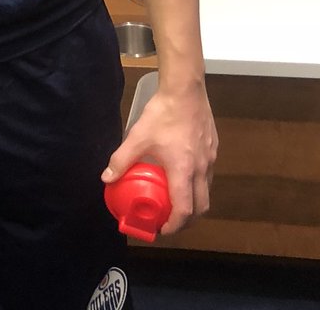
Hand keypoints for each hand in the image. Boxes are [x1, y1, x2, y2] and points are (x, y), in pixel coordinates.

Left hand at [101, 82, 217, 234]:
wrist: (186, 89)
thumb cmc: (163, 114)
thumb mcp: (137, 137)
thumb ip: (122, 159)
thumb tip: (107, 178)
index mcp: (184, 171)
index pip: (184, 210)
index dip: (174, 226)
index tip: (163, 229)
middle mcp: (202, 170)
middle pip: (201, 207)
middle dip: (187, 220)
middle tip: (171, 221)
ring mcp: (211, 159)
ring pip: (206, 191)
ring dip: (194, 202)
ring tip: (176, 201)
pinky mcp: (213, 148)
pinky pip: (208, 175)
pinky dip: (197, 184)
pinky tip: (183, 174)